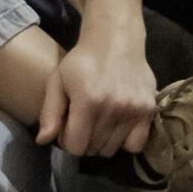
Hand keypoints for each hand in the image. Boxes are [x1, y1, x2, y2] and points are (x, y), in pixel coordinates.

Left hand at [36, 17, 156, 157]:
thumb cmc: (81, 62)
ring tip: (97, 122)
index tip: (66, 127)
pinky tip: (115, 127)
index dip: (66, 140)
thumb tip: (43, 141)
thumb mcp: (56, 82)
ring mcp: (134, 110)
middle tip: (81, 122)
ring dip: (101, 142)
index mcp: (88, 101)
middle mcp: (113, 108)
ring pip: (112, 149)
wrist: (115, 42)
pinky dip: (124, 142)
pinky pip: (136, 145)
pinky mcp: (149, 110)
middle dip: (82, 140)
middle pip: (93, 149)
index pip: (75, 146)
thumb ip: (49, 113)